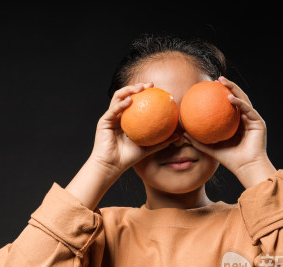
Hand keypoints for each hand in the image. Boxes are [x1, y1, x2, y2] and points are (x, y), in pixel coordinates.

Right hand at [68, 83, 177, 207]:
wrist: (112, 166)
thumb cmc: (128, 158)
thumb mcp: (148, 148)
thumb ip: (162, 140)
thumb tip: (178, 135)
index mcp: (127, 120)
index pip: (135, 102)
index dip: (145, 94)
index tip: (157, 90)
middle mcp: (118, 116)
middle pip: (126, 96)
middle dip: (137, 87)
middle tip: (150, 85)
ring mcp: (110, 118)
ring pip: (118, 98)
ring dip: (128, 90)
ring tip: (140, 89)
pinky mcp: (103, 122)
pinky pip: (113, 110)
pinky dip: (121, 104)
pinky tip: (130, 100)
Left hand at [183, 76, 275, 187]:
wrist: (246, 168)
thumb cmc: (230, 160)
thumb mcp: (211, 148)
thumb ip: (198, 141)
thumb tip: (183, 134)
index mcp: (237, 123)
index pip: (229, 104)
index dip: (222, 94)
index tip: (211, 86)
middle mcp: (245, 119)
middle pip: (237, 97)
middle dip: (228, 86)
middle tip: (217, 78)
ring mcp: (253, 119)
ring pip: (243, 99)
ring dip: (234, 88)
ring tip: (223, 82)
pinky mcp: (258, 122)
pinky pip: (247, 109)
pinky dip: (239, 103)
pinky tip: (230, 97)